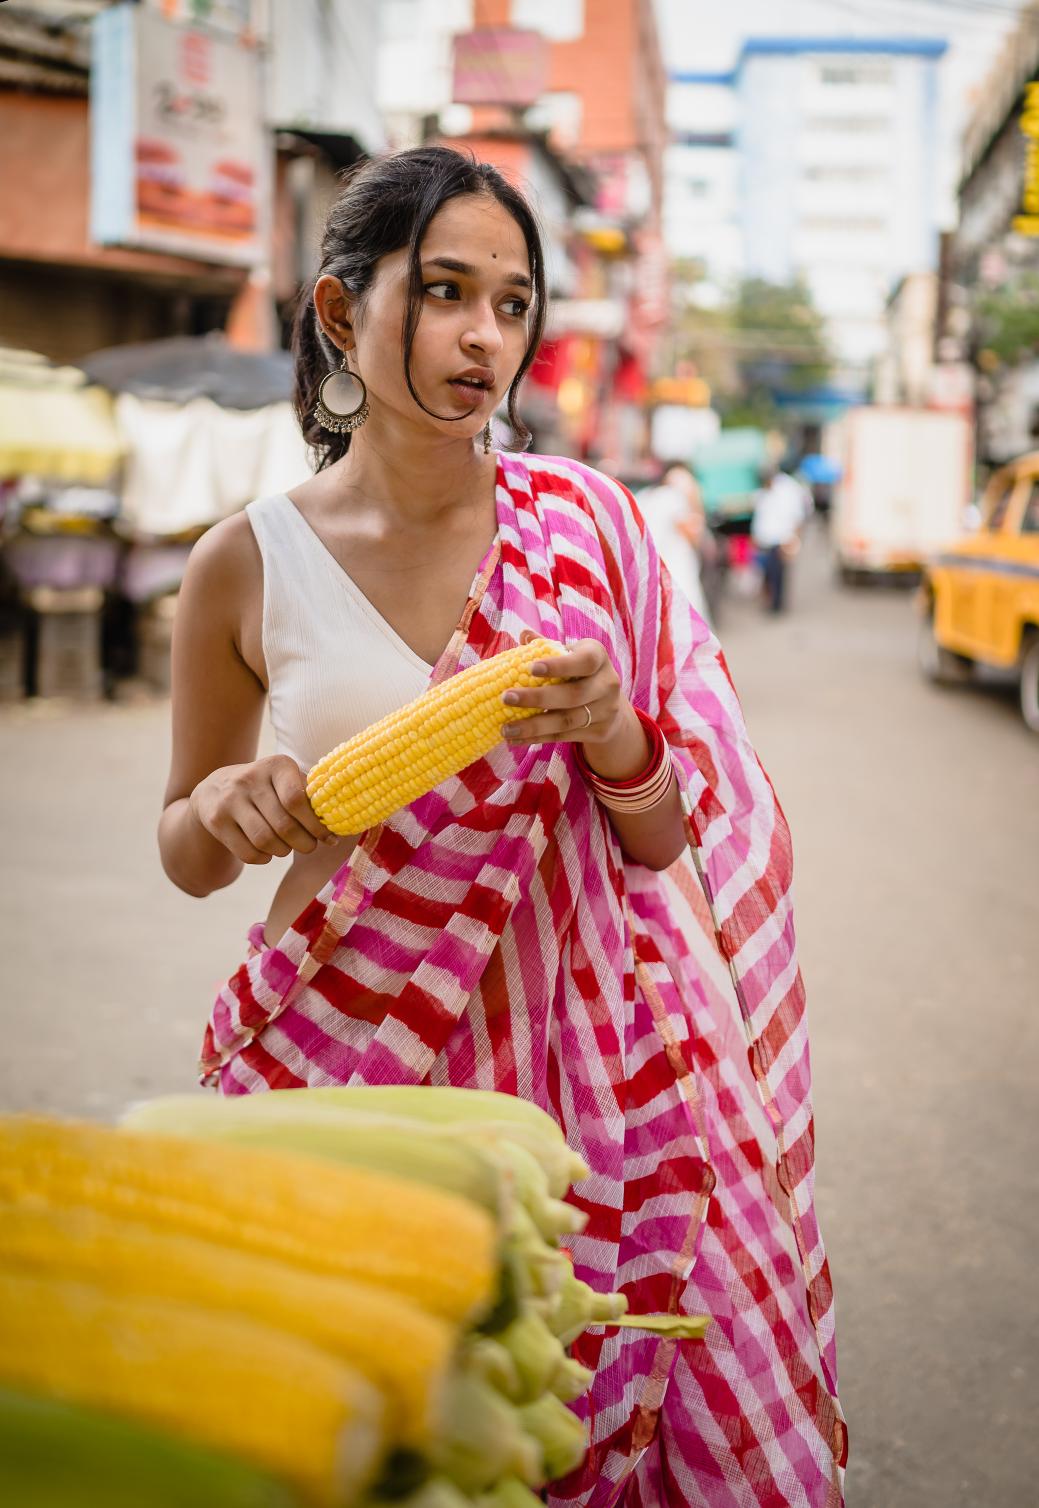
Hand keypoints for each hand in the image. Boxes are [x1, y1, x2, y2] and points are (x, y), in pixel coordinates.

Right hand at [188, 755, 337, 865]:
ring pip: (265, 840)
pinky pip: (247, 852)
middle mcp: (250, 779)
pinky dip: (263, 858)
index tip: (327, 838)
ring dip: (282, 851)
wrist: (214, 788)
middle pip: (284, 825)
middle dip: (303, 843)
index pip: (298, 800)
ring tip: (287, 848)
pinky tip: (267, 852)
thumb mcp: (286, 781)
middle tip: (309, 847)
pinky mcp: (216, 820)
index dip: (315, 825)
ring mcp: (230, 799)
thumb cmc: (266, 789)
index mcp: (276, 766)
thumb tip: (338, 826)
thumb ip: (311, 798)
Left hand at [501, 631, 637, 757]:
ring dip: (533, 726)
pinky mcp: (599, 731)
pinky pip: (564, 736)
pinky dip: (538, 738)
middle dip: (537, 698)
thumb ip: (546, 646)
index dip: (559, 666)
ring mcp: (606, 710)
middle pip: (573, 695)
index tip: (531, 668)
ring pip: (567, 721)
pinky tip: (516, 739)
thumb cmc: (578, 671)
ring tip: (506, 729)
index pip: (583, 662)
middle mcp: (607, 683)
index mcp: (598, 657)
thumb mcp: (569, 655)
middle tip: (506, 698)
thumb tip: (524, 634)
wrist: (608, 703)